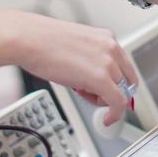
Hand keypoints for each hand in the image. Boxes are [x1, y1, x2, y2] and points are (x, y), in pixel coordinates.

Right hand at [8, 13, 138, 125]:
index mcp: (106, 37)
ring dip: (105, 100)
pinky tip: (107, 119)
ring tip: (82, 94)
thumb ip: (91, 60)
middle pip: (127, 80)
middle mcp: (111, 48)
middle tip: (100, 99)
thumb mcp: (77, 46)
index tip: (114, 92)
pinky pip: (117, 102)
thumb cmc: (44, 42)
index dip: (120, 83)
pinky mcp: (100, 78)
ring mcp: (107, 62)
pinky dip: (115, 114)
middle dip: (115, 93)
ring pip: (120, 92)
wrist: (30, 40)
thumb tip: (95, 79)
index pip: (125, 66)